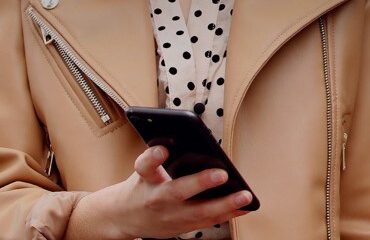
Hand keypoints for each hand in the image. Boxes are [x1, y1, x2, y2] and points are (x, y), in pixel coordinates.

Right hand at [72, 146, 253, 239]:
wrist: (124, 218)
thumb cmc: (143, 186)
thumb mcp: (145, 170)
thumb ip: (163, 158)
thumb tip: (193, 141)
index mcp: (145, 179)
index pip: (145, 165)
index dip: (154, 157)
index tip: (163, 149)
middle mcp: (156, 198)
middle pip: (177, 191)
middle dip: (200, 183)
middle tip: (222, 174)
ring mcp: (169, 216)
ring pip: (197, 212)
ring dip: (224, 204)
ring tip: (245, 196)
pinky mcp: (180, 227)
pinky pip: (206, 222)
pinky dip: (227, 214)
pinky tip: (244, 207)